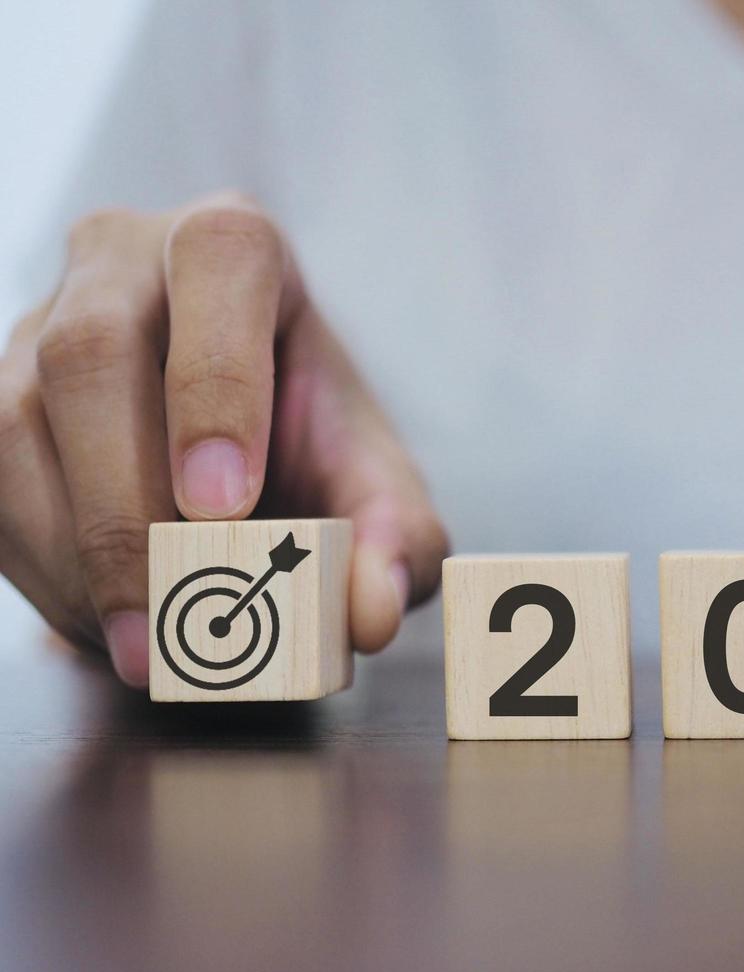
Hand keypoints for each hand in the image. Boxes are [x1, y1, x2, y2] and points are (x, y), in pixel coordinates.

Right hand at [0, 193, 448, 686]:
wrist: (239, 448)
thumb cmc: (312, 442)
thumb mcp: (378, 484)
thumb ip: (397, 538)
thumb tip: (373, 611)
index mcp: (234, 247)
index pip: (218, 265)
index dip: (215, 385)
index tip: (225, 505)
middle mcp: (122, 260)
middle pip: (92, 351)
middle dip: (125, 498)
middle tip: (176, 608)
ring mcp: (36, 320)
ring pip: (14, 419)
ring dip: (73, 550)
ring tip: (145, 645)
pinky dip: (40, 567)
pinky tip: (101, 624)